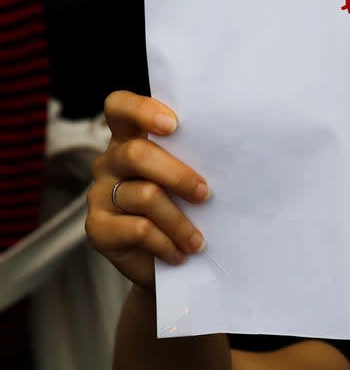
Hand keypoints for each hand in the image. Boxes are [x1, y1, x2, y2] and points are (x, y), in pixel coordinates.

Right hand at [85, 91, 209, 290]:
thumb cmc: (186, 210)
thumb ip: (195, 161)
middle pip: (137, 154)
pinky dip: (166, 243)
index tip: (174, 125)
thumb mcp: (189, 181)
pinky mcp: (98, 228)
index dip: (142, 110)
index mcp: (131, 140)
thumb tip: (232, 155)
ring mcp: (99, 194)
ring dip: (180, 221)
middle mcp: (110, 162)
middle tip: (205, 194)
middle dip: (178, 175)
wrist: (168, 262)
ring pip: (145, 196)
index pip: (120, 107)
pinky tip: (180, 254)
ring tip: (198, 241)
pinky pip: (139, 229)